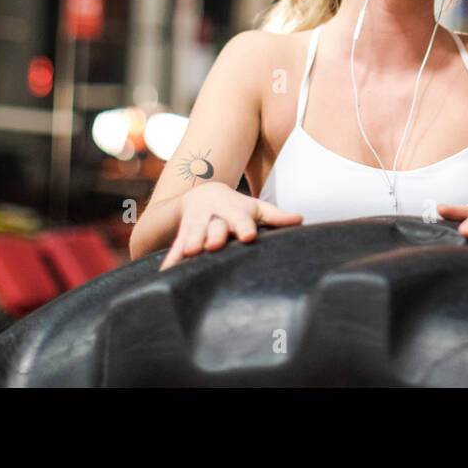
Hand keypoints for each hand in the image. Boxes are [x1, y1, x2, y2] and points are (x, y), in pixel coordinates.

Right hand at [159, 181, 302, 270]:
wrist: (202, 195)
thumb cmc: (236, 208)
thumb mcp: (256, 208)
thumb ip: (276, 216)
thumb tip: (300, 219)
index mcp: (235, 211)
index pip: (241, 218)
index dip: (244, 226)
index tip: (248, 235)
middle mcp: (215, 217)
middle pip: (215, 225)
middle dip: (214, 234)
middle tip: (213, 244)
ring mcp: (197, 226)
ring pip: (193, 233)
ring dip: (191, 243)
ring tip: (192, 253)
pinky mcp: (183, 236)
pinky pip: (175, 248)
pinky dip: (171, 259)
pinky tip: (166, 272)